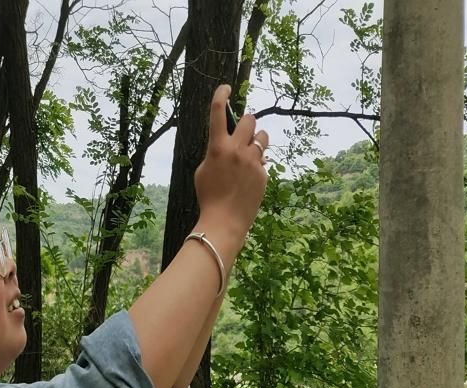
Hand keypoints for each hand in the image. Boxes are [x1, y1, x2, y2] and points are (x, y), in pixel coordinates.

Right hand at [195, 85, 268, 239]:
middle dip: (246, 121)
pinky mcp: (263, 172)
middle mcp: (237, 150)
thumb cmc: (208, 196)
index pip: (217, 113)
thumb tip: (228, 143)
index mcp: (217, 148)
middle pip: (249, 119)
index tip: (226, 87)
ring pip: (262, 136)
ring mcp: (253, 161)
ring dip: (256, 138)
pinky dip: (256, 164)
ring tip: (249, 151)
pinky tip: (248, 178)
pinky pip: (262, 160)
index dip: (221, 95)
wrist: (225, 220)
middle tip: (242, 129)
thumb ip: (215, 152)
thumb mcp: (203, 171)